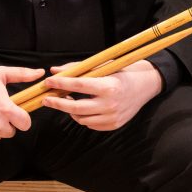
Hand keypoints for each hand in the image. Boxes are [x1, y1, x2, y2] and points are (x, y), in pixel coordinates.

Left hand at [36, 58, 162, 131]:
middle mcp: (111, 104)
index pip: (79, 85)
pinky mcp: (114, 125)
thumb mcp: (102, 66)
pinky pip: (91, 124)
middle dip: (58, 103)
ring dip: (70, 110)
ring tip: (67, 101)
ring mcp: (113, 117)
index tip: (48, 82)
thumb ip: (78, 68)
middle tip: (46, 99)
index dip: (61, 83)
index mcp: (109, 86)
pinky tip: (82, 108)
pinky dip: (83, 117)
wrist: (144, 87)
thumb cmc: (121, 73)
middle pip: (76, 108)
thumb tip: (54, 70)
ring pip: (81, 118)